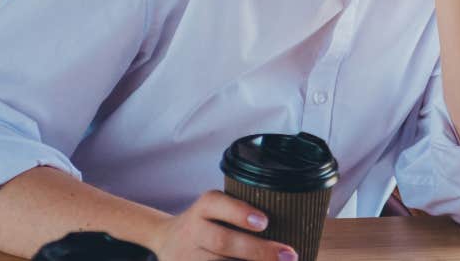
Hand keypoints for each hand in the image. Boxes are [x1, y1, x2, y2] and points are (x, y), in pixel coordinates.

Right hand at [147, 190, 296, 260]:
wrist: (165, 241)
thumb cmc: (208, 225)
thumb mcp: (216, 211)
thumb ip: (242, 215)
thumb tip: (294, 224)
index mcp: (203, 208)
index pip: (216, 204)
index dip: (239, 212)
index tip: (265, 221)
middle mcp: (193, 230)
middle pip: (223, 241)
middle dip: (257, 250)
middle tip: (289, 255)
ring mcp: (187, 256)